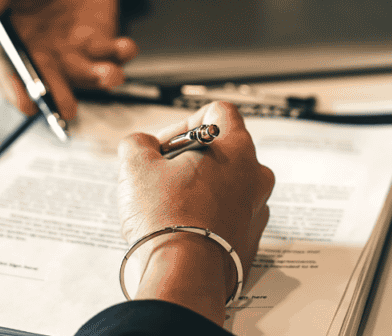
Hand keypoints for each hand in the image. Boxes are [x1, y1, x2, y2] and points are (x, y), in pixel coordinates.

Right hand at [0, 0, 137, 118]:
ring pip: (82, 72)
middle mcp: (37, 47)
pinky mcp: (97, 37)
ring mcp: (69, 46)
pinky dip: (120, 55)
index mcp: (7, 33)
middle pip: (46, 79)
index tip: (26, 104)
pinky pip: (109, 53)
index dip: (15, 87)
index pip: (6, 66)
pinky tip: (126, 47)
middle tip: (69, 109)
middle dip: (58, 96)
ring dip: (97, 79)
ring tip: (110, 75)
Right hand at [116, 102, 273, 323]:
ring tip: (167, 208)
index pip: (218, 112)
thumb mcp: (135, 166)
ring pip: (225, 187)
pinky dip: (207, 219)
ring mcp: (256, 211)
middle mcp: (255, 177)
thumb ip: (137, 143)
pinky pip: (227, 219)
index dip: (184, 123)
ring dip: (198, 190)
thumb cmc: (166, 220)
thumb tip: (140, 145)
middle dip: (189, 160)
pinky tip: (181, 230)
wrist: (184, 278)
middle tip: (161, 177)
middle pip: (222, 151)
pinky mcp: (250, 242)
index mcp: (237, 149)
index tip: (164, 146)